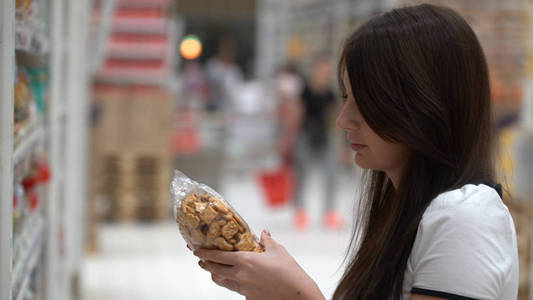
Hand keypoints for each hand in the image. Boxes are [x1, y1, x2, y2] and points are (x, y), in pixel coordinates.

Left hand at [193, 230, 324, 299]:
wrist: (298, 296)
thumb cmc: (290, 272)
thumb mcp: (278, 251)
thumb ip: (267, 241)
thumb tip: (264, 233)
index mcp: (245, 260)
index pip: (218, 256)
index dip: (205, 253)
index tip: (196, 250)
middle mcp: (240, 275)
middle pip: (215, 270)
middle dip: (206, 264)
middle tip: (201, 260)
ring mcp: (243, 289)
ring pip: (222, 282)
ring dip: (216, 275)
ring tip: (213, 271)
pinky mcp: (248, 299)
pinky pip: (236, 290)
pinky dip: (232, 284)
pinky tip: (236, 280)